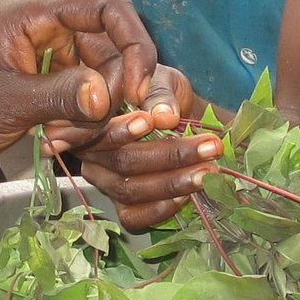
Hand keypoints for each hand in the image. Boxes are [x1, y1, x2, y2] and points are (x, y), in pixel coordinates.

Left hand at [0, 0, 177, 173]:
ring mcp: (44, 53)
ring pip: (100, 73)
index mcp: (30, 11)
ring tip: (64, 139)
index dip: (133, 41)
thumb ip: (62, 95)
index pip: (106, 4)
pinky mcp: (44, 80)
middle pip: (109, 43)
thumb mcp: (8, 103)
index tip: (137, 87)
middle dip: (113, 86)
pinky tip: (57, 141)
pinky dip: (82, 118)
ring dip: (96, 110)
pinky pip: (84, 92)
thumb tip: (109, 97)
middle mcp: (42, 24)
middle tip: (104, 126)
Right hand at [69, 70, 214, 228]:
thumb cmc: (162, 95)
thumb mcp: (163, 82)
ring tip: (208, 171)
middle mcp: (91, 156)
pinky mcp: (122, 207)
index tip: (151, 122)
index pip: (98, 130)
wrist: (176, 119)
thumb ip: (160, 95)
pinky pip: (133, 217)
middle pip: (121, 162)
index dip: (122, 130)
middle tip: (209, 147)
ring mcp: (105, 184)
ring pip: (130, 190)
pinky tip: (186, 196)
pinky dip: (160, 209)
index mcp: (90, 121)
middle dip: (169, 156)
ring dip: (173, 183)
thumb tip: (165, 116)